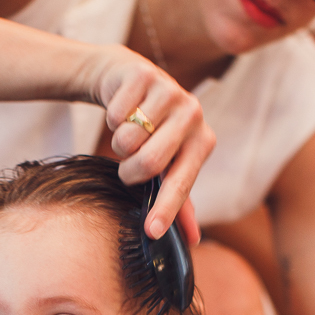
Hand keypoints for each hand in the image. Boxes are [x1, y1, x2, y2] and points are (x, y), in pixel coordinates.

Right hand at [90, 47, 213, 242]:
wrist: (130, 81)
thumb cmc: (152, 132)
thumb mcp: (168, 164)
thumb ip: (180, 201)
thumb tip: (191, 240)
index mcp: (203, 141)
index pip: (181, 183)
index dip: (165, 209)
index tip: (151, 232)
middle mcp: (194, 114)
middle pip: (149, 163)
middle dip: (129, 172)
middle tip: (127, 167)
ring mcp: (171, 91)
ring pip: (127, 140)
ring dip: (118, 143)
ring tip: (128, 132)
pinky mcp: (145, 74)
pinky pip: (116, 114)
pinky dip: (111, 118)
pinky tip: (123, 109)